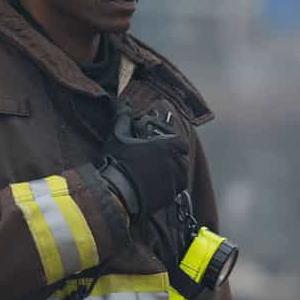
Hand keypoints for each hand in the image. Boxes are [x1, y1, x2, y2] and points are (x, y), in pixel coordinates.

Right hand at [99, 102, 188, 218]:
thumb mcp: (118, 135)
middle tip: (159, 160)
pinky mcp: (170, 196)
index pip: (180, 142)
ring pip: (181, 174)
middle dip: (174, 158)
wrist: (117, 191)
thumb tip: (122, 102)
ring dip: (173, 172)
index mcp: (168, 146)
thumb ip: (123, 116)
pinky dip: (169, 187)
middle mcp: (176, 162)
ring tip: (158, 173)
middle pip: (182, 158)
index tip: (163, 145)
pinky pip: (175, 189)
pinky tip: (155, 185)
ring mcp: (175, 181)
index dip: (172, 143)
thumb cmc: (118, 161)